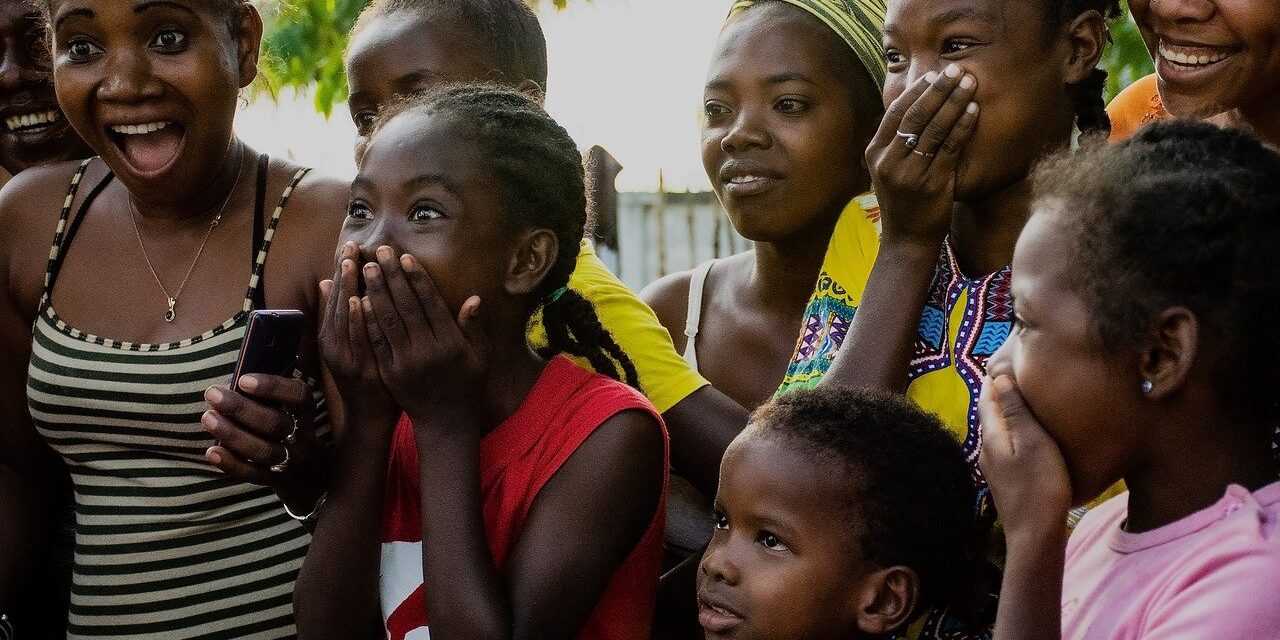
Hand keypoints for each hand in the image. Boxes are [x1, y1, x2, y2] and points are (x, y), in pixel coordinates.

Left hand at [202, 373, 326, 505]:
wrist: (306, 468)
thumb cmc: (283, 422)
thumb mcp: (283, 405)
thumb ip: (261, 395)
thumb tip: (227, 387)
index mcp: (304, 411)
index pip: (297, 396)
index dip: (272, 387)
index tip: (243, 380)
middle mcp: (301, 435)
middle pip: (274, 423)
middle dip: (240, 408)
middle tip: (212, 394)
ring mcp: (289, 459)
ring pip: (262, 449)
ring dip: (232, 434)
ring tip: (208, 418)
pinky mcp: (274, 478)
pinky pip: (252, 473)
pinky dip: (231, 463)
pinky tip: (212, 452)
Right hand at [318, 242, 398, 428]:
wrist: (371, 417)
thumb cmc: (367, 377)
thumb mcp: (349, 345)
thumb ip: (339, 316)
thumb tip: (327, 283)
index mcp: (331, 336)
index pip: (335, 296)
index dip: (339, 270)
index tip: (347, 245)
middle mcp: (334, 344)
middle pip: (337, 302)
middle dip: (343, 273)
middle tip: (349, 245)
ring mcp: (344, 357)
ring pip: (344, 318)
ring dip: (348, 290)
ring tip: (352, 263)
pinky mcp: (358, 369)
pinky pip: (357, 341)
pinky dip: (357, 321)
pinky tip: (360, 302)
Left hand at [361, 246, 488, 429]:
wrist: (445, 423)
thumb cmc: (467, 385)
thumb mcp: (481, 357)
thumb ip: (473, 328)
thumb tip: (474, 298)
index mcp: (451, 343)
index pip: (430, 303)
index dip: (417, 278)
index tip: (405, 258)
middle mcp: (428, 350)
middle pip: (406, 306)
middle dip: (391, 276)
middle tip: (379, 252)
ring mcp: (406, 362)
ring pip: (387, 320)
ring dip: (375, 292)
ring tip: (366, 268)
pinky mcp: (390, 372)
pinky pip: (376, 341)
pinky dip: (367, 320)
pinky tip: (358, 300)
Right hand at [867, 63, 978, 246]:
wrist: (907, 239)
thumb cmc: (903, 201)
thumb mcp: (888, 170)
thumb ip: (896, 142)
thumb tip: (914, 105)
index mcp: (875, 153)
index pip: (896, 113)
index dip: (916, 91)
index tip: (934, 74)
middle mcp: (889, 161)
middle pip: (916, 115)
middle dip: (938, 89)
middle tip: (955, 69)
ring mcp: (909, 173)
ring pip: (934, 128)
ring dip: (954, 101)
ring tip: (969, 83)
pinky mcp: (932, 183)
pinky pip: (950, 147)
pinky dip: (963, 126)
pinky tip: (974, 110)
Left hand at [978, 375, 1071, 537]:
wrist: (1035, 534)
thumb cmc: (1040, 484)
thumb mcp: (1032, 441)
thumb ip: (1014, 411)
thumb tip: (997, 378)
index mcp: (991, 435)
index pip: (986, 398)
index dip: (994, 380)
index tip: (1003, 361)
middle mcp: (986, 449)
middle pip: (989, 414)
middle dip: (998, 395)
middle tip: (1014, 376)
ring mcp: (993, 467)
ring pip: (997, 432)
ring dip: (1006, 415)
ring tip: (1023, 401)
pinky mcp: (1004, 481)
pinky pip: (1005, 447)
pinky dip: (1013, 434)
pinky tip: (1027, 436)